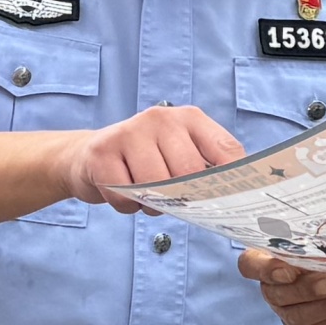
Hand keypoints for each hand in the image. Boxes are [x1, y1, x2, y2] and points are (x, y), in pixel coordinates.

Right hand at [56, 105, 245, 212]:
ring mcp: (130, 130)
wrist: (89, 156)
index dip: (234, 181)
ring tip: (146, 195)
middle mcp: (162, 118)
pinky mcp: (102, 150)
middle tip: (172, 201)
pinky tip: (124, 192)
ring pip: (156, 186)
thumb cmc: (145, 162)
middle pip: (189, 172)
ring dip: (153, 204)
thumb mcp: (179, 155)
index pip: (226, 150)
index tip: (235, 205)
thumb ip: (205, 171)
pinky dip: (127, 206)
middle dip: (183, 197)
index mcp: (190, 119)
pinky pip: (125, 196)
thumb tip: (235, 200)